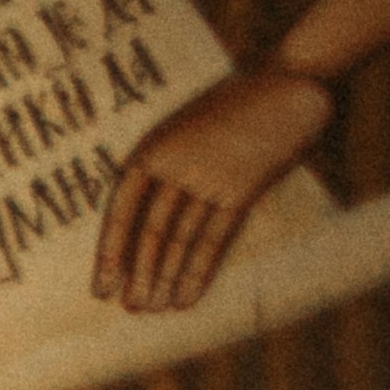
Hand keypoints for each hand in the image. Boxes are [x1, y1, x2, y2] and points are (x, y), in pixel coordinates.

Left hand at [96, 61, 331, 312]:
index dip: (109, 254)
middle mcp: (173, 167)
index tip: (100, 288)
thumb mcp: (184, 127)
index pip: (118, 212)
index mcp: (150, 149)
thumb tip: (144, 214)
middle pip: (148, 232)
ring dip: (164, 279)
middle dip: (138, 275)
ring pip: (179, 241)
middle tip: (131, 309)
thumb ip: (165, 165)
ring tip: (153, 309)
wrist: (289, 80)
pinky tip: (186, 297)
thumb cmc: (233, 104)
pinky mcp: (241, 189)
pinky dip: (198, 272)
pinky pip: (213, 239)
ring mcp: (207, 178)